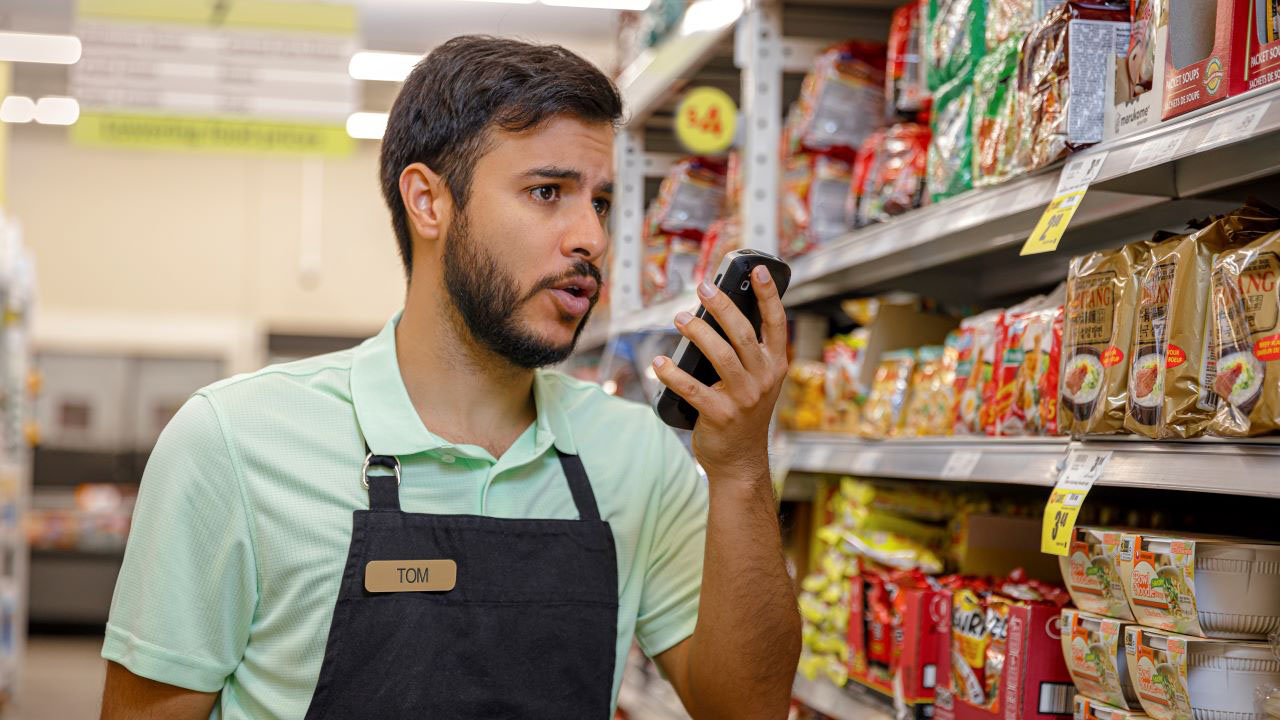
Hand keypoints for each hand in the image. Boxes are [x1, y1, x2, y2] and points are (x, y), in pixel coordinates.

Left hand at [652, 265, 787, 478]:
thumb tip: (715, 312)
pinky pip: (692, 389)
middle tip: (703, 287)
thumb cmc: (743, 411)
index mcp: (775, 365)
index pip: (776, 322)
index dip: (768, 294)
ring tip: (680, 319)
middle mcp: (763, 379)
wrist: (740, 461)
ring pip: (721, 355)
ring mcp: (744, 398)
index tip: (756, 270)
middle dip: (721, 306)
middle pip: (742, 333)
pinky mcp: (720, 415)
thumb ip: (746, 352)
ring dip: (697, 333)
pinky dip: (672, 374)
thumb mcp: (756, 380)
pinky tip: (659, 363)